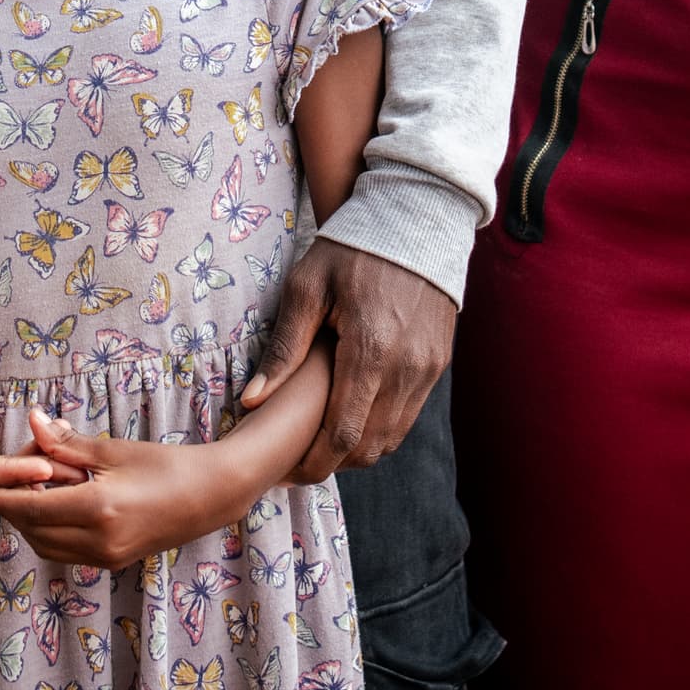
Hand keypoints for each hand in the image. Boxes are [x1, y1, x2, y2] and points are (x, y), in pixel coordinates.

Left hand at [0, 406, 250, 570]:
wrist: (208, 496)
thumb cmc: (163, 465)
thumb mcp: (113, 450)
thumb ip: (67, 444)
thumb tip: (33, 420)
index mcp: (97, 509)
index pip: (33, 508)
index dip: (3, 500)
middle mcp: (98, 541)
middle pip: (35, 530)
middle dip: (14, 510)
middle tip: (3, 486)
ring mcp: (106, 557)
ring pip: (48, 546)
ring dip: (31, 524)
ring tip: (28, 494)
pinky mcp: (112, 563)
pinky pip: (66, 552)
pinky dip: (50, 534)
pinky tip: (53, 509)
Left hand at [241, 240, 453, 484]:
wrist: (417, 218)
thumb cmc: (353, 248)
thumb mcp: (308, 288)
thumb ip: (284, 350)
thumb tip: (252, 403)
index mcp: (370, 351)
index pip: (342, 435)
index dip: (313, 463)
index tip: (286, 471)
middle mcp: (406, 369)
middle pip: (368, 447)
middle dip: (332, 463)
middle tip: (297, 462)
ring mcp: (427, 369)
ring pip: (391, 438)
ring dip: (357, 451)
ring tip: (320, 443)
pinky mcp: (437, 364)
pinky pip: (407, 416)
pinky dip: (380, 430)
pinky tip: (351, 418)